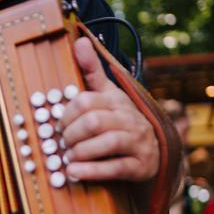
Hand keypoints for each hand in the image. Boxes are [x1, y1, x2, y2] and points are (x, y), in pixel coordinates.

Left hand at [59, 37, 159, 182]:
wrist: (154, 152)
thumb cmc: (122, 121)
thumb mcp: (108, 94)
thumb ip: (92, 71)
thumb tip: (80, 40)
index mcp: (117, 101)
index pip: (86, 101)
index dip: (66, 114)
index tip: (59, 126)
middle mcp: (129, 119)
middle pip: (95, 121)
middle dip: (71, 134)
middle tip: (62, 144)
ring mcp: (137, 142)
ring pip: (107, 143)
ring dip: (81, 152)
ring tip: (68, 158)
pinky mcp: (139, 165)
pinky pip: (115, 168)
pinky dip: (91, 171)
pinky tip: (74, 173)